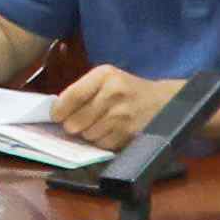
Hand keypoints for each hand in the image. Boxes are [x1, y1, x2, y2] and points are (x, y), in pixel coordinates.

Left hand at [52, 66, 174, 148]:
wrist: (164, 101)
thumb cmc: (127, 89)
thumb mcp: (107, 79)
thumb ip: (82, 91)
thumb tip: (56, 113)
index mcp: (105, 75)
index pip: (72, 96)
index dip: (59, 110)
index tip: (55, 116)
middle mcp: (114, 93)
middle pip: (76, 121)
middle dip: (73, 125)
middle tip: (77, 123)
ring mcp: (123, 115)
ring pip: (88, 135)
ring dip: (88, 134)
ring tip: (98, 124)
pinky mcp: (130, 133)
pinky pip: (103, 144)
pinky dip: (102, 141)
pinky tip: (110, 131)